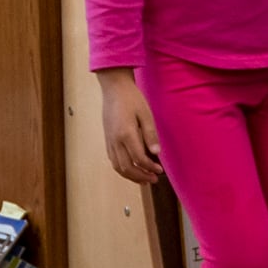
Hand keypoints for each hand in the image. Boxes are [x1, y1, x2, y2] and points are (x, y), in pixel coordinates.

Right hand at [99, 70, 161, 184]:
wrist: (114, 88)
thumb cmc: (131, 99)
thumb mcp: (146, 114)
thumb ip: (150, 134)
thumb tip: (156, 153)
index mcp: (126, 133)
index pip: (139, 159)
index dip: (150, 167)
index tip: (160, 170)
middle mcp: (115, 140)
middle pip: (127, 168)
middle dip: (141, 177)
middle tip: (153, 179)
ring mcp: (109, 141)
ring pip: (118, 167)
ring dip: (131, 176)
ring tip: (143, 179)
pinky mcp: (107, 140)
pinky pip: (113, 160)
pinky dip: (122, 169)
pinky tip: (132, 169)